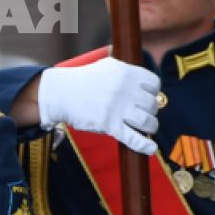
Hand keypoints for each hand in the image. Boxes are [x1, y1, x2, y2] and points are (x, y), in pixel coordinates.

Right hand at [36, 58, 160, 154]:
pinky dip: (144, 146)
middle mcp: (124, 89)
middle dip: (149, 111)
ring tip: (145, 128)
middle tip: (140, 113)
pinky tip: (151, 148)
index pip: (154, 85)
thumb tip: (151, 88)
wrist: (61, 93)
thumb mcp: (108, 66)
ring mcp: (117, 108)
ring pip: (147, 122)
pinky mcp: (109, 125)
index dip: (153, 93)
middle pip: (152, 104)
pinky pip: (133, 138)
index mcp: (126, 73)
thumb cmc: (86, 80)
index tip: (147, 98)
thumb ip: (129, 72)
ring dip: (150, 126)